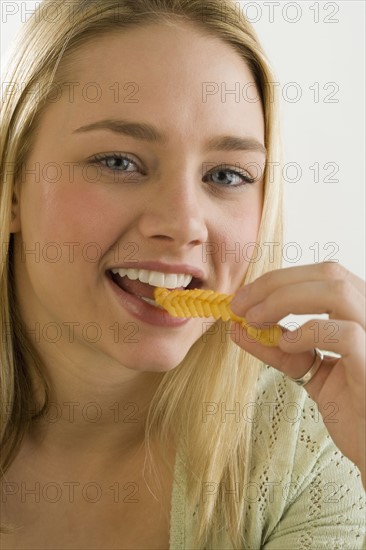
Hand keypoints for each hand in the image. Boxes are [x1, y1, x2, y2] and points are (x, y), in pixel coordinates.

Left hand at [230, 262, 365, 487]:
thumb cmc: (353, 409)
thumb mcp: (311, 371)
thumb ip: (281, 348)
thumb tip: (239, 325)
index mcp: (362, 313)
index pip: (324, 274)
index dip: (279, 279)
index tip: (244, 298)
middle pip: (328, 274)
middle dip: (274, 284)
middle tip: (239, 305)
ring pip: (336, 292)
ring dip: (283, 300)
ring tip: (254, 320)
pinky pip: (346, 334)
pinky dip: (308, 333)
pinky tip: (286, 345)